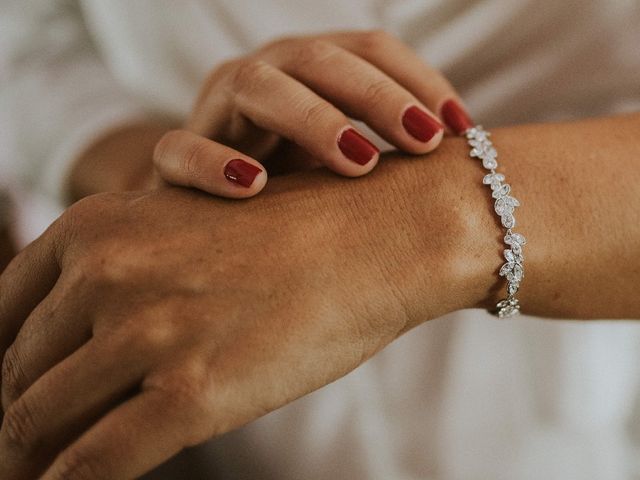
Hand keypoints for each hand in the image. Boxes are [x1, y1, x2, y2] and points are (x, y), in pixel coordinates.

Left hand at [0, 153, 473, 478]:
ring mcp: (148, 332)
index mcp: (96, 229)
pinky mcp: (192, 393)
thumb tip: (74, 353)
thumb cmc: (293, 234)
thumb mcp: (185, 234)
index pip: (1, 315)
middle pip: (18, 371)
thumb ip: (122, 281)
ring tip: (27, 478)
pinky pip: (94, 463)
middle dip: (12, 419)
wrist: (378, 234)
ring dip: (25, 461)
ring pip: (39, 421)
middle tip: (15, 453)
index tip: (3, 398)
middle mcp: (108, 274)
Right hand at [69, 31, 472, 200]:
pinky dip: (214, 163)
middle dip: (376, 95)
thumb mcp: (346, 167)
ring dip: (312, 118)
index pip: (368, 49)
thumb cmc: (297, 191)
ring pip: (256, 85)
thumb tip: (470, 165)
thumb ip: (391, 156)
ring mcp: (215, 110)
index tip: (462, 129)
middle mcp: (264, 76)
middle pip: (319, 59)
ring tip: (359, 161)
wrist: (213, 215)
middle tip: (425, 140)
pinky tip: (253, 186)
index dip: (418, 80)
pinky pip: (180, 149)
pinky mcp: (174, 159)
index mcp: (309, 72)